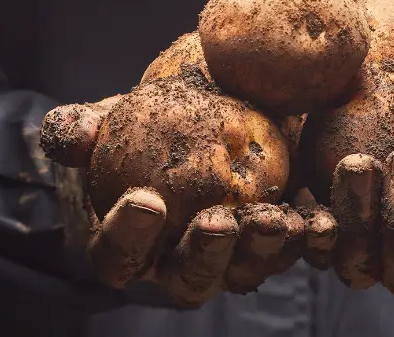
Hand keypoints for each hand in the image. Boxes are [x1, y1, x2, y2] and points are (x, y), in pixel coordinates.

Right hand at [40, 97, 334, 308]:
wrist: (205, 116)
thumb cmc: (147, 126)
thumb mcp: (110, 121)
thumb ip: (81, 130)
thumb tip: (71, 135)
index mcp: (131, 243)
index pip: (117, 257)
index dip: (127, 237)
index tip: (144, 199)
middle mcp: (182, 261)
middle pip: (190, 278)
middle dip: (206, 255)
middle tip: (218, 221)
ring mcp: (235, 256)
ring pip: (247, 271)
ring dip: (263, 251)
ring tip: (276, 221)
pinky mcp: (278, 239)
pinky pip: (297, 252)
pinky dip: (311, 241)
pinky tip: (322, 220)